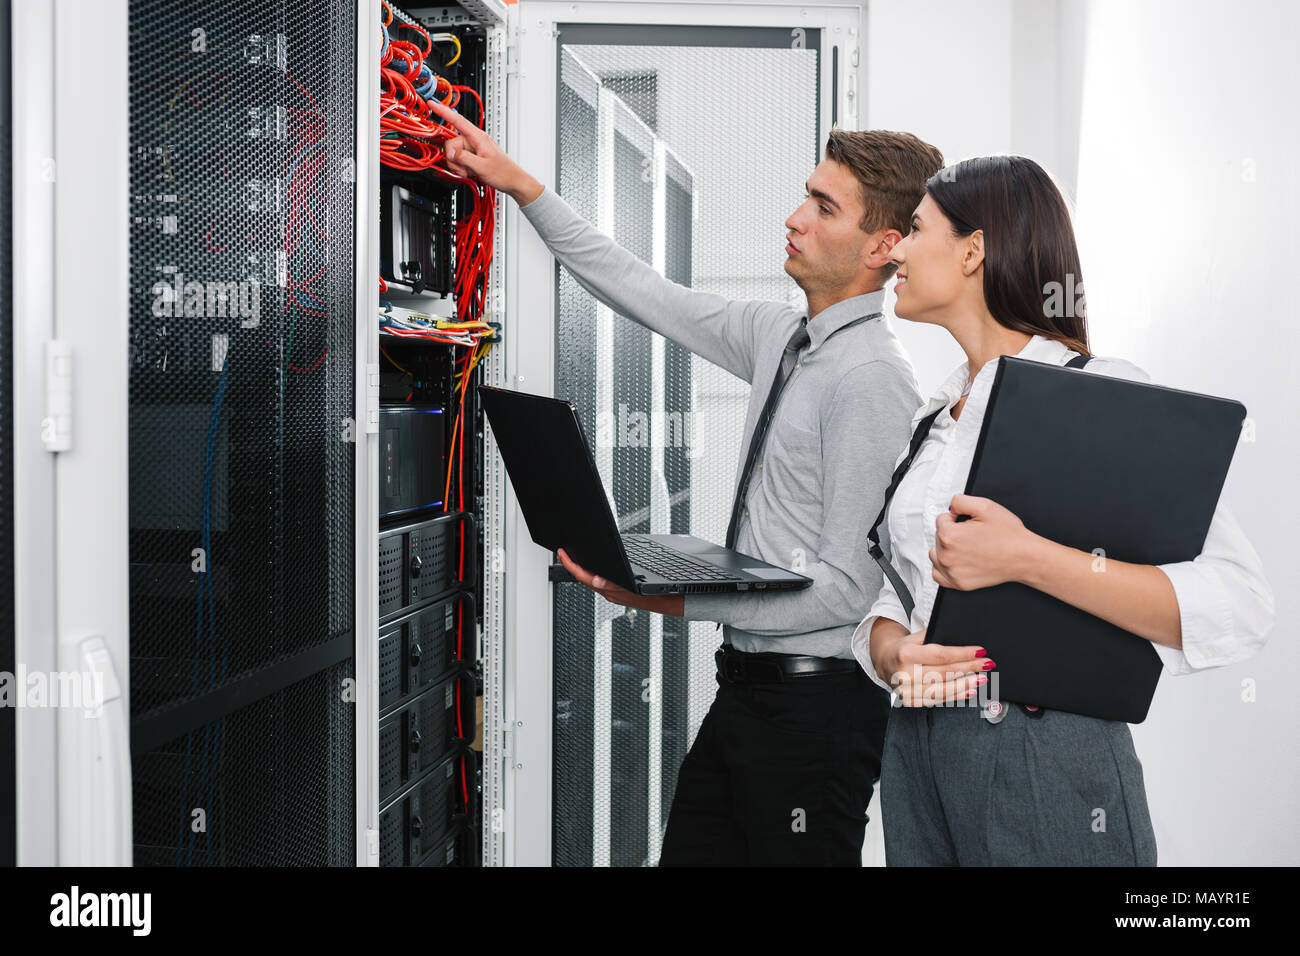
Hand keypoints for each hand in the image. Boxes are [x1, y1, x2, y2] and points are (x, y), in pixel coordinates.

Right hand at [426, 97, 543, 203]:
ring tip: (470, 171)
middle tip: (464, 168)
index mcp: (479, 137)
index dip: (443, 111)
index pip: (458, 121)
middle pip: (452, 144)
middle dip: (454, 158)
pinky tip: (471, 172)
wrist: (514, 181)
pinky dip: (462, 167)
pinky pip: (459, 159)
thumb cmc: (504, 173)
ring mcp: (473, 148)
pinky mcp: (473, 156)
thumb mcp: (482, 167)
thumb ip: (464, 158)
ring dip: (458, 165)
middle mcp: (475, 140)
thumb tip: (450, 153)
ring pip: (454, 154)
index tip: (432, 104)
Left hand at [556, 548, 684, 616]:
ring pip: (592, 580)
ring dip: (582, 569)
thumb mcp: (635, 586)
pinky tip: (594, 566)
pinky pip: (601, 581)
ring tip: (574, 557)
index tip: (563, 553)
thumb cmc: (654, 594)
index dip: (571, 565)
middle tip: (563, 552)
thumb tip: (597, 581)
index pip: (583, 577)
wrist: (667, 602)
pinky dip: (594, 572)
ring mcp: (613, 592)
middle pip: (584, 578)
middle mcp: (609, 592)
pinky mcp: (619, 590)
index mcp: (610, 590)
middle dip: (572, 565)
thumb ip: (614, 586)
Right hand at [874, 625, 990, 706]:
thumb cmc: (904, 647)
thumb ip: (934, 636)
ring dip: (966, 684)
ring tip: (982, 678)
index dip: (962, 654)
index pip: (940, 655)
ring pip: (942, 689)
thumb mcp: (915, 637)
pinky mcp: (911, 701)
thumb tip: (962, 638)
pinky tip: (969, 690)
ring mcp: (907, 691)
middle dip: (969, 667)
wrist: (884, 662)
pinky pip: (937, 700)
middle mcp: (905, 674)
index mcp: (905, 654)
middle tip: (987, 664)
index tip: (980, 651)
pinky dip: (956, 696)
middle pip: (944, 672)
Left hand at [930, 493, 1039, 590]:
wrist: (1024, 557)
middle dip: (952, 532)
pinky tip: (958, 561)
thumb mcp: (985, 506)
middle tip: (972, 534)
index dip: (956, 518)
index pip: (941, 519)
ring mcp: (952, 572)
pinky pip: (939, 574)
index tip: (969, 522)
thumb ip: (960, 500)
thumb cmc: (1009, 536)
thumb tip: (951, 507)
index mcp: (950, 536)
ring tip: (965, 546)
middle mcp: (947, 556)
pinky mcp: (959, 584)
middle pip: (937, 537)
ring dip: (945, 549)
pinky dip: (944, 568)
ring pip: (936, 554)